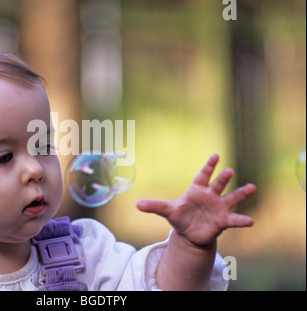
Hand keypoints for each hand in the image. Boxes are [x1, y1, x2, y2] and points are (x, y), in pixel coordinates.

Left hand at [137, 154, 256, 246]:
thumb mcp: (167, 211)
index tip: (215, 156)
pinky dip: (241, 220)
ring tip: (252, 187)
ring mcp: (219, 208)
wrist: (191, 233)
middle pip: (218, 185)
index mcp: (196, 190)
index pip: (203, 176)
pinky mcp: (223, 221)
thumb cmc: (180, 217)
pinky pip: (234, 219)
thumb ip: (154, 206)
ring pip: (232, 198)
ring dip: (241, 193)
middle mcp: (210, 196)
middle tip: (228, 171)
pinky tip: (250, 221)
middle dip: (223, 178)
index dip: (209, 166)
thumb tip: (136, 204)